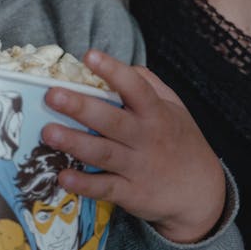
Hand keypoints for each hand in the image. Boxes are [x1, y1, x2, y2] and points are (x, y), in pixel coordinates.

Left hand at [41, 51, 225, 243]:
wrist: (202, 193)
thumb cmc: (182, 143)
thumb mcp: (176, 108)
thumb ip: (151, 85)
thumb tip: (125, 66)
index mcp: (157, 112)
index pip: (135, 87)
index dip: (113, 70)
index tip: (89, 55)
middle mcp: (146, 137)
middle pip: (111, 120)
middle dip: (80, 107)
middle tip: (52, 95)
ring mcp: (138, 167)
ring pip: (102, 152)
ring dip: (74, 142)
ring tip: (48, 132)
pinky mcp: (132, 193)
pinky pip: (105, 187)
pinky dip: (84, 183)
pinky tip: (63, 176)